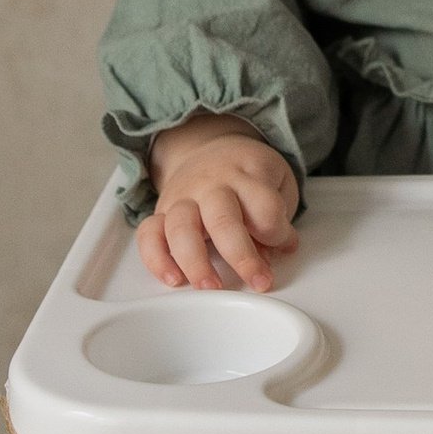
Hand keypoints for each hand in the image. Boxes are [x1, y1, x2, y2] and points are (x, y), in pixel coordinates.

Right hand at [141, 114, 299, 292]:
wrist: (208, 147)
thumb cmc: (247, 173)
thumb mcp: (276, 183)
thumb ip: (276, 219)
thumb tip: (268, 256)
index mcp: (247, 172)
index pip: (264, 205)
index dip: (277, 232)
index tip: (284, 245)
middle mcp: (211, 184)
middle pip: (222, 218)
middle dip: (241, 256)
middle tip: (258, 282)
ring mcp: (183, 197)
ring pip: (181, 228)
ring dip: (196, 263)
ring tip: (211, 286)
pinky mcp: (161, 212)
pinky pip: (149, 234)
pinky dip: (156, 259)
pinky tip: (173, 279)